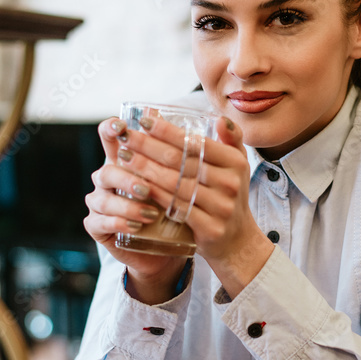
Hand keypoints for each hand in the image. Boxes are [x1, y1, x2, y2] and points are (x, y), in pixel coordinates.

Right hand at [84, 118, 186, 302]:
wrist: (170, 244)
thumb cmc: (180, 204)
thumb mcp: (189, 177)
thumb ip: (199, 149)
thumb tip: (222, 121)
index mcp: (126, 158)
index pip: (110, 136)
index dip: (112, 129)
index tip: (123, 126)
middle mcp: (109, 176)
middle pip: (110, 167)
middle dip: (130, 175)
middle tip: (149, 186)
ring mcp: (101, 201)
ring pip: (104, 197)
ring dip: (128, 204)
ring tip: (150, 211)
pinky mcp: (98, 226)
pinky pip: (102, 222)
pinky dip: (121, 223)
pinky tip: (137, 226)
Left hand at [117, 114, 273, 296]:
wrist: (237, 241)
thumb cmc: (229, 196)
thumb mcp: (237, 166)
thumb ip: (230, 140)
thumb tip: (220, 118)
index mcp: (235, 162)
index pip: (195, 141)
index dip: (168, 130)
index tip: (144, 120)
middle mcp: (230, 183)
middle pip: (181, 160)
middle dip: (148, 146)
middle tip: (125, 138)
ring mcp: (220, 207)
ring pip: (174, 183)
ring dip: (145, 168)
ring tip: (123, 157)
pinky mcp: (209, 227)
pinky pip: (175, 207)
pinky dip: (154, 195)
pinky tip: (136, 185)